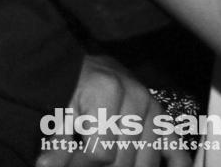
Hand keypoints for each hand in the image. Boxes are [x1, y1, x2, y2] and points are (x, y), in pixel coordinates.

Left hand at [33, 53, 190, 166]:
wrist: (91, 65)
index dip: (81, 164)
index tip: (64, 165)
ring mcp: (153, 107)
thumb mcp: (60, 108)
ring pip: (146, 159)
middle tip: (85, 164)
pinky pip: (175, 146)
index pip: (101, 151)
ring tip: (108, 164)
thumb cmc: (73, 86)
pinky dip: (175, 164)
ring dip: (128, 166)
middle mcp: (135, 97)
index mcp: (106, 90)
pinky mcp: (162, 116)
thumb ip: (57, 140)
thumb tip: (45, 164)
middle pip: (124, 158)